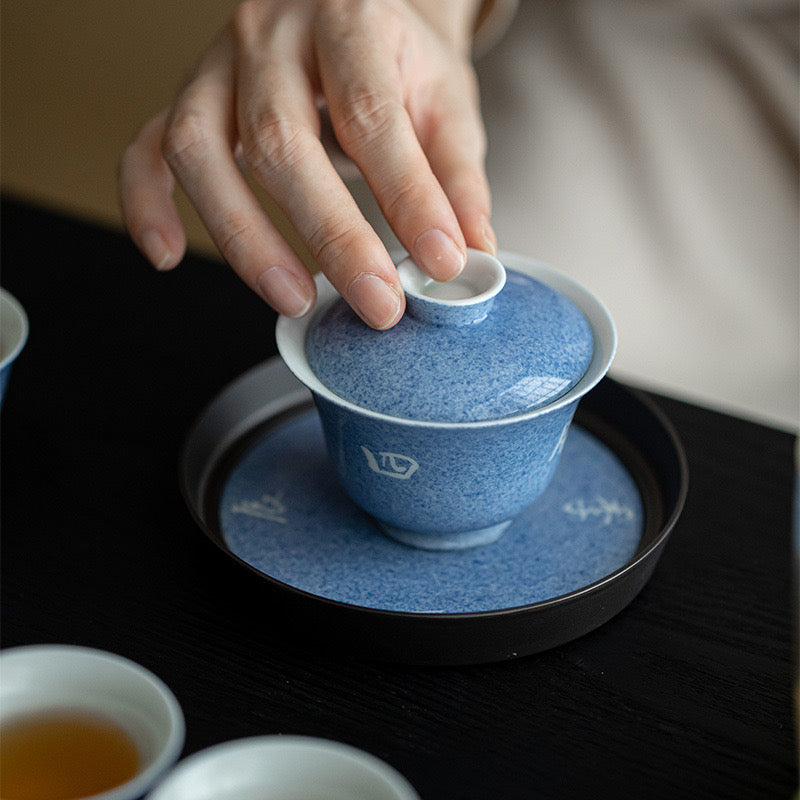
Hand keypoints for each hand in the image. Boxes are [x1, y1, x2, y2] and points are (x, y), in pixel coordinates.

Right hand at [118, 0, 494, 328]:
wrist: (351, 4)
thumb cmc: (397, 57)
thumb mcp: (442, 98)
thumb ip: (455, 174)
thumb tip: (472, 252)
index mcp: (348, 20)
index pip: (372, 117)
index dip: (408, 199)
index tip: (441, 264)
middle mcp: (270, 35)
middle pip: (280, 140)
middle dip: (331, 235)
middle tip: (375, 305)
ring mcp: (216, 66)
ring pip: (199, 149)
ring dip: (243, 237)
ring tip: (295, 300)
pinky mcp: (186, 97)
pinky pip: (145, 147)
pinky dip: (147, 204)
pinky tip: (165, 255)